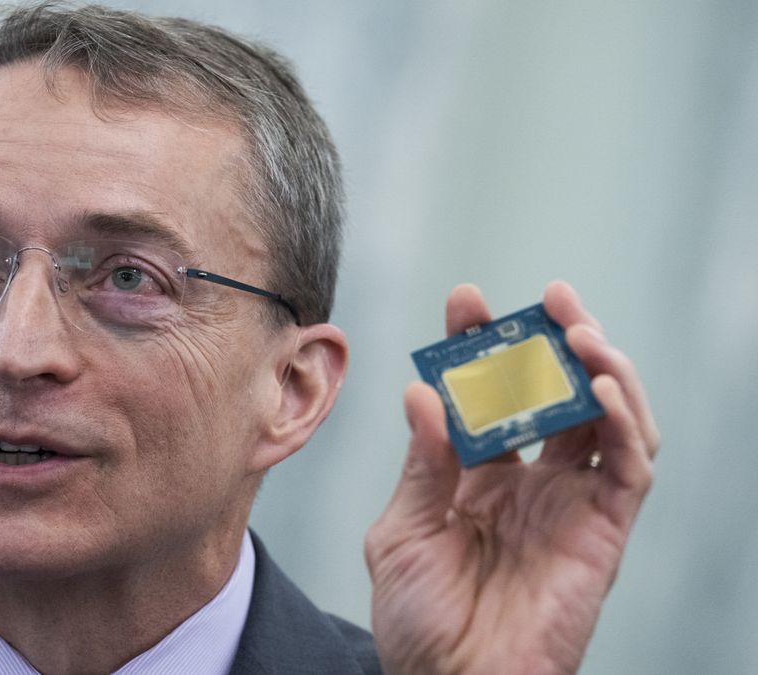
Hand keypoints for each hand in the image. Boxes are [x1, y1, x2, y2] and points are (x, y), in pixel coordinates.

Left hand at [365, 281, 659, 674]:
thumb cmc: (418, 621)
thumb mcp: (403, 532)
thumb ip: (422, 465)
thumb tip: (424, 392)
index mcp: (478, 477)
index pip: (489, 394)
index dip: (482, 345)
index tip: (465, 300)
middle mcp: (531, 482)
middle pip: (558, 394)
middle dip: (554, 340)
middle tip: (545, 298)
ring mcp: (571, 504)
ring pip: (608, 416)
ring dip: (601, 366)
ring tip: (576, 329)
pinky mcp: (605, 530)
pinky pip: (629, 466)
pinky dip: (621, 419)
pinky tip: (595, 386)